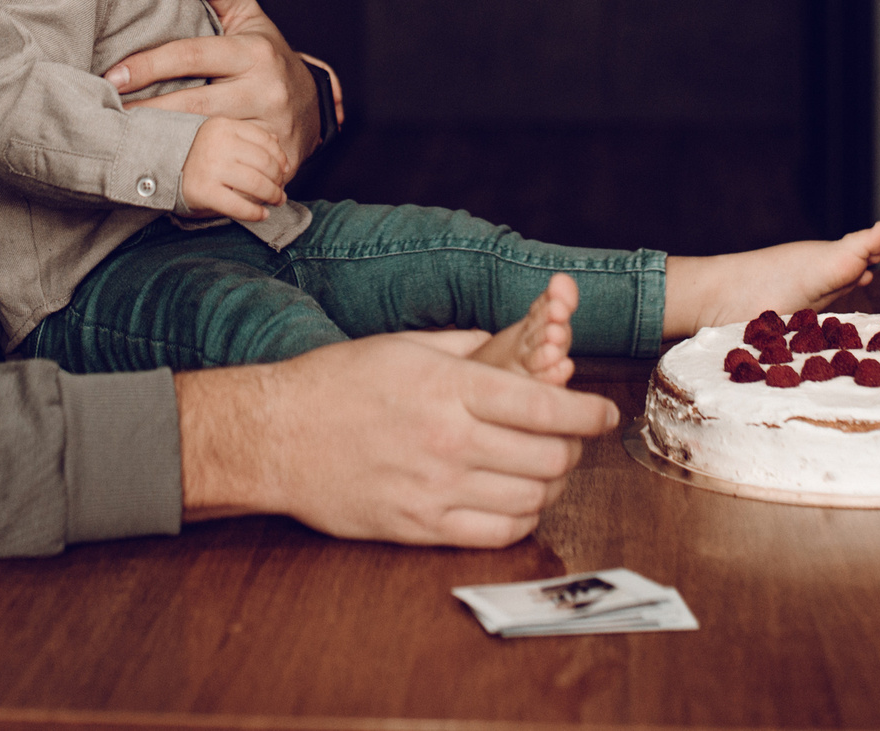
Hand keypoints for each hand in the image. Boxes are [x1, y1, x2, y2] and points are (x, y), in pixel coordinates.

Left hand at [105, 0, 319, 162]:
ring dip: (160, 143)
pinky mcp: (272, 162)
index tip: (113, 75)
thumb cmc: (267, 57)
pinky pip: (221, 167)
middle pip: (192, 105)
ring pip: (204, 141)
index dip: (148, 65)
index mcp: (254, 52)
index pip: (191, 55)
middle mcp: (265, 91)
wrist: (313, 107)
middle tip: (105, 114)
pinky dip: (189, 167)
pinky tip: (160, 165)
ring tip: (122, 140)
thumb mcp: (249, 16)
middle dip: (145, 112)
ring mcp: (269, 130)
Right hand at [176, 332, 621, 545]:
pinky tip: (516, 501)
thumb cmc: (336, 383)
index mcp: (449, 387)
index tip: (605, 413)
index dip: (589, 412)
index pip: (547, 407)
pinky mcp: (419, 527)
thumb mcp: (405, 346)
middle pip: (550, 457)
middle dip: (573, 450)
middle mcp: (449, 440)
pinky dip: (521, 519)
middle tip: (570, 441)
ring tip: (544, 471)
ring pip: (531, 497)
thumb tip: (519, 348)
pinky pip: (496, 533)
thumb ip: (469, 349)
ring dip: (550, 485)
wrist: (275, 436)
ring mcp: (435, 489)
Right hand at [179, 117, 290, 223]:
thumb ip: (246, 134)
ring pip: (256, 184)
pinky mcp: (204, 191)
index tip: (284, 168)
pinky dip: (255, 213)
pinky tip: (262, 215)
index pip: (265, 141)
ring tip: (276, 201)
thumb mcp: (217, 132)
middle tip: (280, 188)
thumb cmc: (193, 150)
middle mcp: (219, 144)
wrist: (155, 163)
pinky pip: (238, 206)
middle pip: (264, 163)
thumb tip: (277, 142)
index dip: (280, 157)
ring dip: (272, 195)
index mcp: (224, 126)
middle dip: (278, 178)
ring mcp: (211, 168)